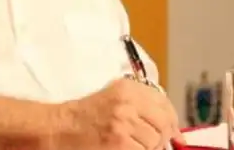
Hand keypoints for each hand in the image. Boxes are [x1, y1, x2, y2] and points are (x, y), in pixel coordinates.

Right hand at [57, 78, 186, 149]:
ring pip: (155, 142)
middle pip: (164, 124)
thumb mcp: (113, 98)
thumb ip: (141, 106)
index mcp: (128, 88)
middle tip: (153, 144)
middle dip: (162, 138)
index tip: (174, 134)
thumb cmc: (85, 116)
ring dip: (148, 149)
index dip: (172, 122)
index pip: (164, 104)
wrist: (59, 128)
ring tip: (132, 146)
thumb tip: (174, 130)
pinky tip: (125, 149)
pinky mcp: (119, 143)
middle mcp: (128, 102)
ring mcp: (124, 123)